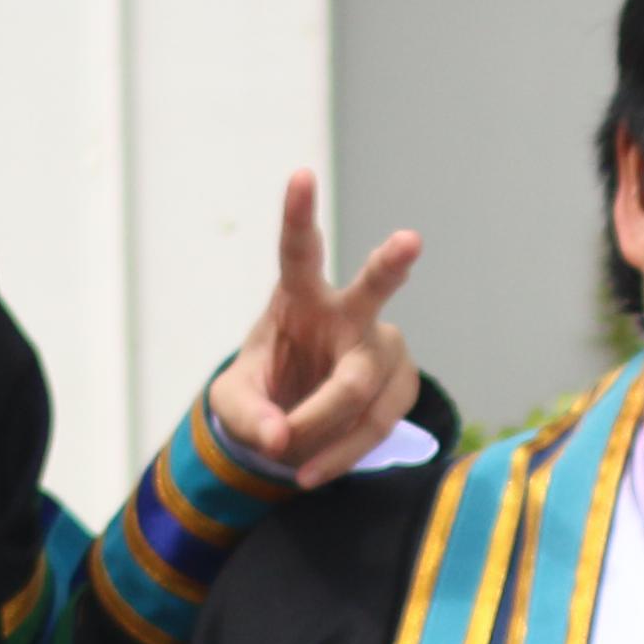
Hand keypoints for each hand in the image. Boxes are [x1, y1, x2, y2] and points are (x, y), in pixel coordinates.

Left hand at [206, 169, 426, 489]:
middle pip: (373, 290)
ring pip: (359, 389)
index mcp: (298, 296)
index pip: (297, 250)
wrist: (296, 428)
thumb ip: (247, 418)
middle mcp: (348, 314)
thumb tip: (281, 438)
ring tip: (291, 464)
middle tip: (409, 241)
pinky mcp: (401, 385)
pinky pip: (375, 426)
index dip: (298, 213)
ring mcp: (381, 347)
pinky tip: (314, 469)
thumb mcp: (234, 405)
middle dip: (391, 264)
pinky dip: (339, 455)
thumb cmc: (264, 394)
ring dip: (320, 431)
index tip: (301, 175)